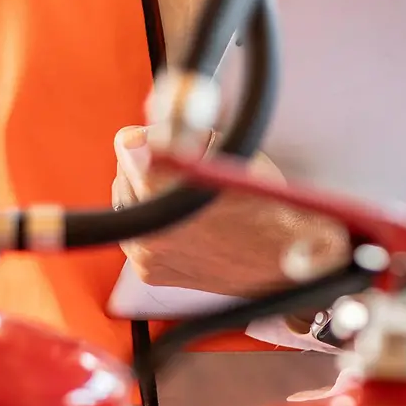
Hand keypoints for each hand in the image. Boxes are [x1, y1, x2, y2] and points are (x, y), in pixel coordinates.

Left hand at [110, 125, 348, 295]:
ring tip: (187, 197)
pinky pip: (135, 232)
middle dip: (149, 164)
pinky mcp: (148, 271)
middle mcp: (150, 226)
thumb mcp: (228, 153)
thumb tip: (138, 133)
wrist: (280, 259)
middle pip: (124, 172)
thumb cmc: (263, 204)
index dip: (149, 137)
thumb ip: (180, 135)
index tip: (162, 139)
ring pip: (126, 201)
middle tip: (186, 169)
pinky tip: (182, 221)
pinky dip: (153, 222)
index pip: (127, 144)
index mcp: (165, 190)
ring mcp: (146, 254)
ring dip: (147, 193)